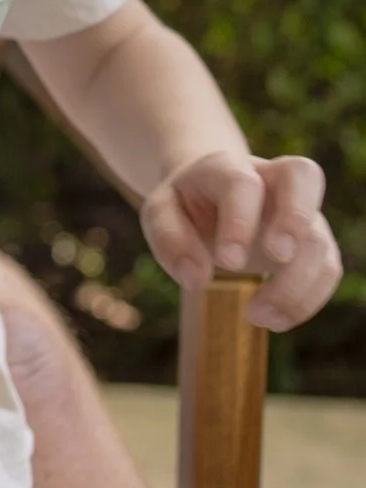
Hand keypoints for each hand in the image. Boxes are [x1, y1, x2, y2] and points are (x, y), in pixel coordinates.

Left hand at [141, 150, 341, 331]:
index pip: (242, 183)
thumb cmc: (186, 205)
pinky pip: (327, 267)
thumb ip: (169, 240)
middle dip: (294, 219)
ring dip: (295, 284)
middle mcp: (272, 179)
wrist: (212, 197)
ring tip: (258, 317)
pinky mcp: (314, 240)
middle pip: (304, 176)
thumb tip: (196, 280)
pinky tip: (277, 320)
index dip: (240, 222)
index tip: (229, 264)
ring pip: (317, 238)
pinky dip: (308, 299)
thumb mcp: (161, 213)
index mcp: (227, 167)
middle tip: (277, 258)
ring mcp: (300, 209)